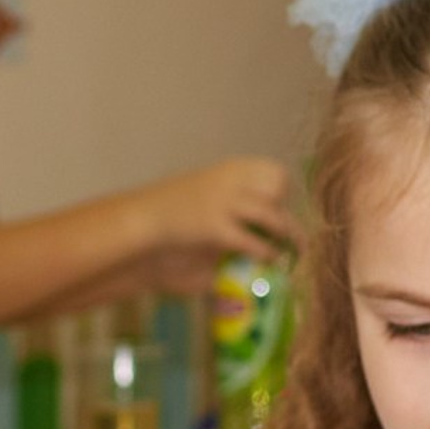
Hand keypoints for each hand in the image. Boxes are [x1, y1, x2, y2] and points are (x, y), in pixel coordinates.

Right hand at [132, 157, 297, 292]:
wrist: (141, 219)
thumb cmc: (171, 209)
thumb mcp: (206, 191)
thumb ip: (232, 197)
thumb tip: (260, 213)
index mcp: (230, 169)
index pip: (275, 171)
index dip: (282, 191)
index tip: (279, 208)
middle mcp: (230, 180)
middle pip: (278, 191)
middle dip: (284, 211)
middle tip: (282, 231)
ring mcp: (223, 203)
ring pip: (272, 216)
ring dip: (286, 234)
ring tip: (288, 250)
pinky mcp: (215, 228)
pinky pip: (253, 241)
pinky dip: (266, 252)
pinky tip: (269, 259)